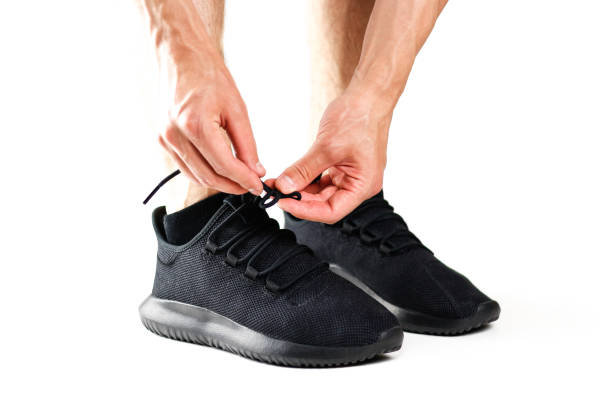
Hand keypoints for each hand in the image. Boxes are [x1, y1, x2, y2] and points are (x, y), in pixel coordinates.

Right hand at [157, 39, 264, 194]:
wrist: (182, 57)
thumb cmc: (208, 75)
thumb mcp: (237, 109)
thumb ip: (247, 144)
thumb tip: (254, 170)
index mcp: (195, 125)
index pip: (224, 165)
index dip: (244, 180)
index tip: (258, 185)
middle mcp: (175, 135)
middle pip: (208, 176)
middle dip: (233, 186)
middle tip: (251, 186)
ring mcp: (166, 139)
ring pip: (195, 176)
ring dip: (219, 183)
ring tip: (239, 181)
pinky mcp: (163, 140)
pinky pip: (185, 167)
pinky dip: (204, 173)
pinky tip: (220, 171)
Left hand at [274, 86, 391, 222]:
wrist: (368, 95)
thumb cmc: (358, 118)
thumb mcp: (327, 146)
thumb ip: (303, 170)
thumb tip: (283, 188)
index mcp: (363, 186)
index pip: (331, 212)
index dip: (305, 210)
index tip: (282, 202)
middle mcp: (359, 185)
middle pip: (325, 204)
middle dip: (298, 199)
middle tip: (274, 191)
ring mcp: (351, 176)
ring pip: (321, 193)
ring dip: (299, 190)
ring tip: (277, 183)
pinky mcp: (342, 167)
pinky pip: (321, 180)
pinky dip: (305, 179)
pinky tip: (289, 176)